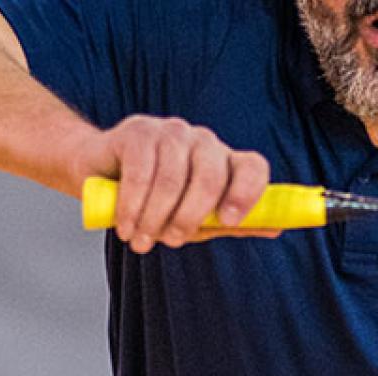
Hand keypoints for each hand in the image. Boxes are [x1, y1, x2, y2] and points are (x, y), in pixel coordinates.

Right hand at [68, 115, 280, 252]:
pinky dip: (132, 205)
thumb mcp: (196, 217)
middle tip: (170, 241)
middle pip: (211, 175)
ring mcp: (171, 132)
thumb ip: (230, 222)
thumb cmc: (157, 201)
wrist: (100, 177)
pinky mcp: (138, 131)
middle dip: (189, 216)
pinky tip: (125, 226)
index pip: (253, 166)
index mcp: (225, 161)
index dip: (247, 192)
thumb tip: (276, 227)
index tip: (229, 220)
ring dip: (154, 217)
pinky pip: (141, 172)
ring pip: (172, 179)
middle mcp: (204, 141)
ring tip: (140, 241)